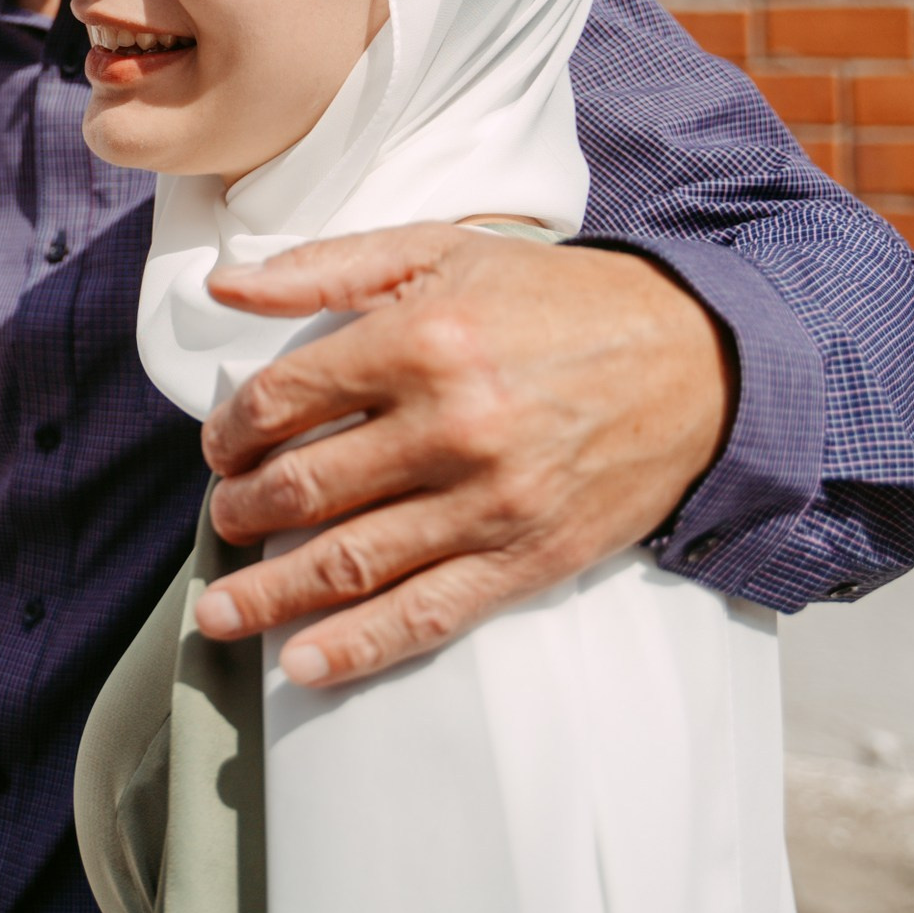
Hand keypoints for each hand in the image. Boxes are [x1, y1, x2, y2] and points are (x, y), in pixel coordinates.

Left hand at [195, 224, 732, 687]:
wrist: (693, 361)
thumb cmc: (555, 302)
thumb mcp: (439, 250)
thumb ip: (324, 266)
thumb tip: (225, 284)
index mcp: (421, 338)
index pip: (284, 399)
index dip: (233, 429)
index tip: (223, 446)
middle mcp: (450, 425)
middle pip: (307, 486)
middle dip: (243, 512)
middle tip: (224, 518)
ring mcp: (489, 501)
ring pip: (351, 561)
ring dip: (270, 593)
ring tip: (219, 611)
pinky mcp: (527, 558)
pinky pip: (427, 613)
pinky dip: (357, 646)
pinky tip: (302, 662)